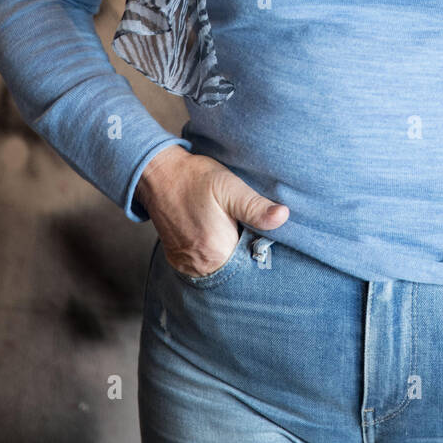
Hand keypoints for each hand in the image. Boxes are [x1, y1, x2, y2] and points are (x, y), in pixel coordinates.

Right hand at [135, 145, 288, 277]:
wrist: (159, 175)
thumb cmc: (195, 178)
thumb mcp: (229, 187)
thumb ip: (255, 207)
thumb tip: (283, 217)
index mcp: (217, 252)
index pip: (252, 262)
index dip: (262, 246)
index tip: (264, 231)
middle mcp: (201, 266)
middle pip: (236, 268)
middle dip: (247, 252)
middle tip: (246, 227)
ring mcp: (187, 266)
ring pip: (221, 268)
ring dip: (230, 254)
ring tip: (232, 230)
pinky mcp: (178, 260)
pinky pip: (205, 265)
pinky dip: (215, 255)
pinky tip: (218, 235)